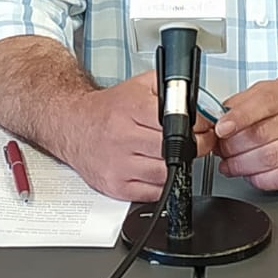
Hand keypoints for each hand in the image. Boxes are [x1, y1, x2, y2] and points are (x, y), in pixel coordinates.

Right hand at [64, 72, 214, 202]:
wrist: (73, 126)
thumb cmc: (108, 109)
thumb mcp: (138, 85)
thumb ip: (168, 85)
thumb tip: (197, 97)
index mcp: (130, 110)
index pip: (177, 122)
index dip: (197, 126)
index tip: (204, 127)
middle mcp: (122, 138)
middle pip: (174, 149)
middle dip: (195, 147)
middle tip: (199, 142)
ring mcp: (118, 165)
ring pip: (166, 173)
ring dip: (178, 166)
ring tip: (177, 155)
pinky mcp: (116, 187)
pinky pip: (153, 192)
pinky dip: (162, 183)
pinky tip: (159, 169)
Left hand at [214, 74, 277, 190]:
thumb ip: (251, 98)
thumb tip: (222, 113)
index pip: (265, 101)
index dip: (239, 116)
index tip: (221, 128)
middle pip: (262, 134)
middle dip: (233, 146)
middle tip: (221, 148)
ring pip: (269, 159)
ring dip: (242, 165)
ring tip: (230, 163)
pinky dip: (260, 180)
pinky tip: (250, 174)